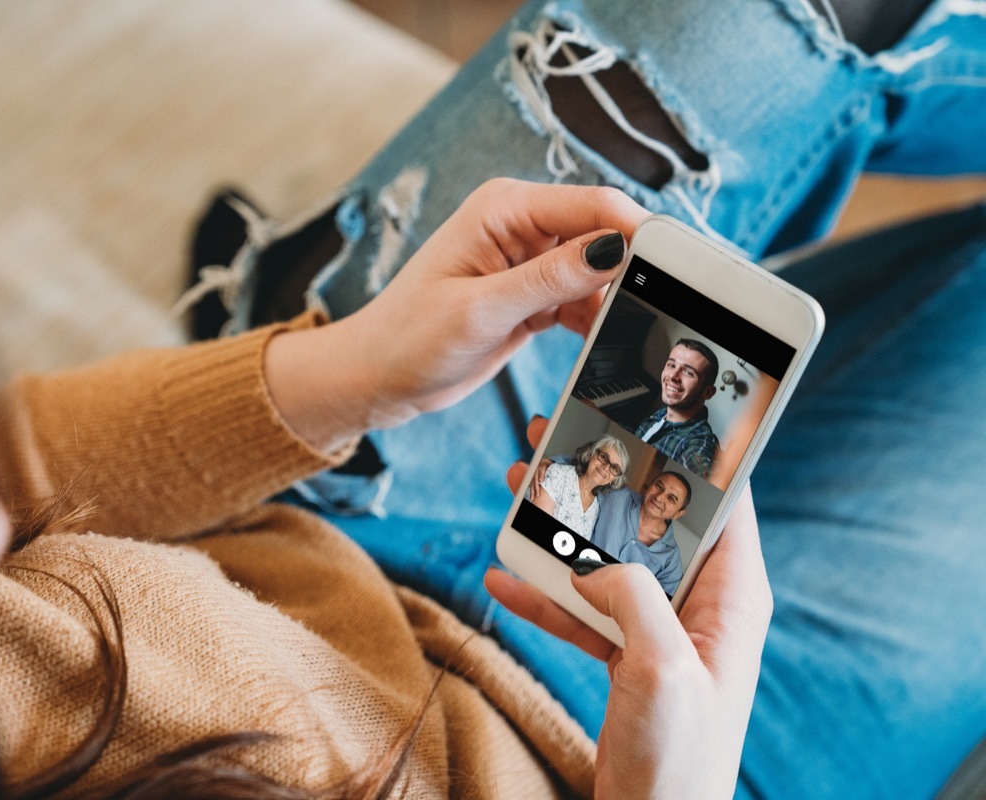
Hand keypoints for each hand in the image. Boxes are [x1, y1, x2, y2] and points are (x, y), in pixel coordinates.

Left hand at [266, 180, 647, 450]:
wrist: (375, 378)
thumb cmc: (409, 338)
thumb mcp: (481, 311)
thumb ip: (549, 279)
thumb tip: (612, 248)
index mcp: (504, 208)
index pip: (593, 204)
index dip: (638, 232)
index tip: (679, 267)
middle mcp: (520, 225)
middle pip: (603, 234)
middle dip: (631, 270)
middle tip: (661, 309)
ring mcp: (526, 261)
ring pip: (597, 271)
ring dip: (613, 301)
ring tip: (626, 333)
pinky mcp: (529, 296)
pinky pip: (580, 299)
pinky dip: (594, 319)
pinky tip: (601, 342)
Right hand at [488, 416, 771, 798]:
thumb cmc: (678, 761)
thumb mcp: (662, 669)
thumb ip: (633, 598)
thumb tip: (596, 564)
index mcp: (731, 598)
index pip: (720, 502)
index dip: (688, 452)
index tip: (646, 408)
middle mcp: (699, 606)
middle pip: (647, 521)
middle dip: (601, 477)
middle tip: (557, 433)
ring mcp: (660, 631)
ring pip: (607, 558)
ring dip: (560, 527)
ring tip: (519, 484)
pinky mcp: (626, 657)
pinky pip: (581, 610)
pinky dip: (542, 593)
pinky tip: (501, 577)